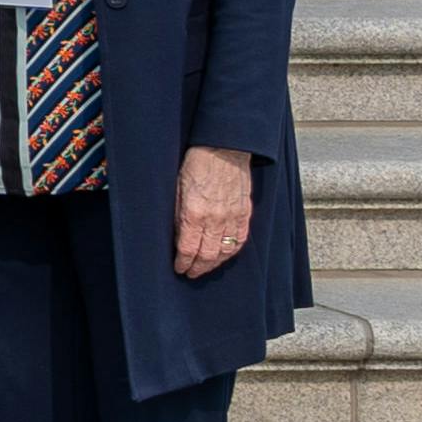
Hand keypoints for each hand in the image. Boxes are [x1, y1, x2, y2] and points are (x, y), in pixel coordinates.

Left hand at [174, 143, 255, 275]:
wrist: (223, 149)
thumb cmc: (195, 164)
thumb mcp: (176, 189)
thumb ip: (177, 215)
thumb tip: (177, 237)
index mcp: (194, 213)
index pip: (188, 249)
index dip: (183, 263)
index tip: (178, 268)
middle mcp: (215, 219)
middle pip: (207, 255)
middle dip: (197, 268)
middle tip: (190, 273)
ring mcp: (233, 218)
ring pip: (225, 252)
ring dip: (214, 264)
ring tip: (205, 268)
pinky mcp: (244, 213)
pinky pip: (240, 240)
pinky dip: (231, 252)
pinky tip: (224, 256)